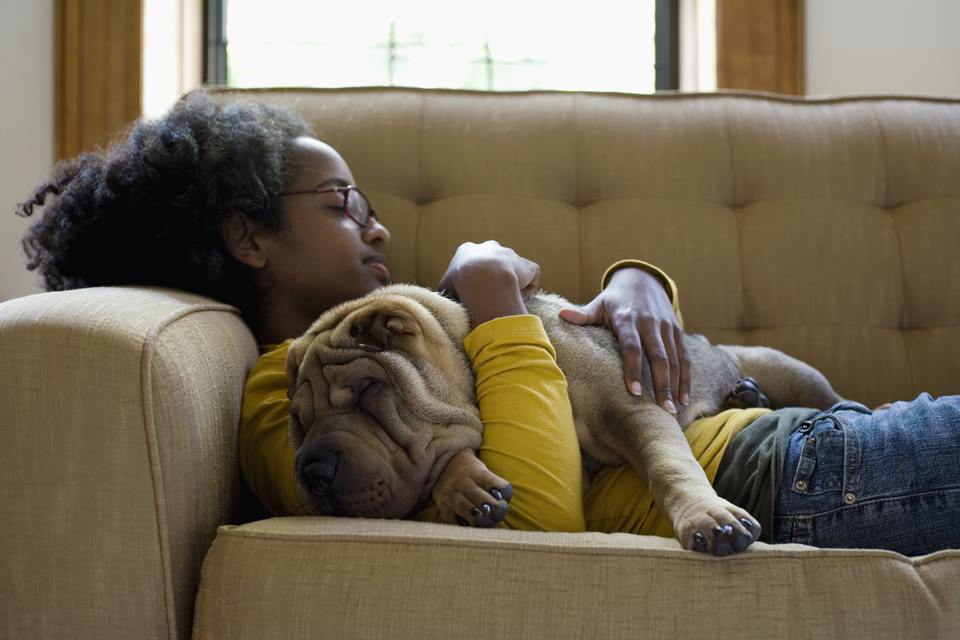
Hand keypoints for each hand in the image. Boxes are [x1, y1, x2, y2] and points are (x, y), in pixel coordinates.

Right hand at [437, 241, 539, 326]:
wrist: (484, 279)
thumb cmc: (460, 283)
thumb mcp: (445, 286)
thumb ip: (447, 289)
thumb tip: (447, 297)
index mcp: (468, 250)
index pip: (469, 259)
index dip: (471, 273)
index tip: (471, 288)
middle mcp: (490, 247)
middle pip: (492, 258)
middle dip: (492, 272)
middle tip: (489, 291)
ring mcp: (510, 254)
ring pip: (512, 266)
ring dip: (511, 280)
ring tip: (506, 297)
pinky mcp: (527, 265)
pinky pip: (531, 275)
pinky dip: (529, 286)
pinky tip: (523, 296)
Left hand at [559, 267, 689, 413]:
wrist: (643, 279)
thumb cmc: (615, 299)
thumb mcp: (599, 304)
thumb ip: (583, 314)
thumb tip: (562, 315)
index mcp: (628, 318)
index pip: (632, 346)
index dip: (633, 369)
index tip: (635, 392)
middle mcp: (650, 323)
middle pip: (659, 356)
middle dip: (661, 384)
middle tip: (662, 411)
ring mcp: (667, 328)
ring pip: (675, 359)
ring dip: (675, 385)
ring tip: (671, 411)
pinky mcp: (678, 332)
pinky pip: (685, 357)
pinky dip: (685, 378)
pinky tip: (683, 399)